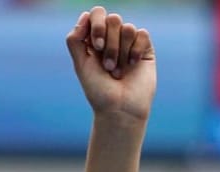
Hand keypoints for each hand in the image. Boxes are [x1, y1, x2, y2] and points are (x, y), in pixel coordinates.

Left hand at [66, 6, 156, 122]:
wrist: (120, 109)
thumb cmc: (99, 90)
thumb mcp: (80, 64)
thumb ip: (75, 39)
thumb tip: (85, 15)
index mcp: (95, 37)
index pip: (97, 14)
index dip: (96, 25)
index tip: (96, 46)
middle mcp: (112, 37)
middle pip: (112, 19)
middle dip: (110, 43)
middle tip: (108, 66)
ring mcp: (129, 42)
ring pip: (127, 27)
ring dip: (121, 52)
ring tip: (118, 71)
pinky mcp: (145, 49)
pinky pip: (142, 34)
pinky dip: (135, 51)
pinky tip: (132, 66)